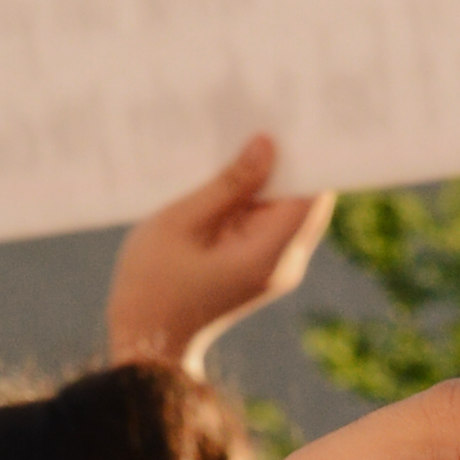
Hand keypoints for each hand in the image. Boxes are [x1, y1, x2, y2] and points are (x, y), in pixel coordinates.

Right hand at [106, 136, 333, 375]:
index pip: (313, 194)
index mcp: (269, 255)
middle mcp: (285, 262)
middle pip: (307, 198)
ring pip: (289, 207)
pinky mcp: (262, 267)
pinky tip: (229, 172)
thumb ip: (228, 184)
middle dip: (290, 158)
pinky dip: (256, 198)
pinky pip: (270, 222)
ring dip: (270, 177)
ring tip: (245, 133)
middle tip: (270, 112)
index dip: (309, 153)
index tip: (296, 116)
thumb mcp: (180, 224)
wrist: (146, 347)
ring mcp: (276, 267)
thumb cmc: (151, 287)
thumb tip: (268, 145)